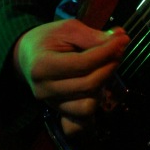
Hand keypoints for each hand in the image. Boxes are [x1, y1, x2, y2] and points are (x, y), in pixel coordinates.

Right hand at [13, 18, 129, 134]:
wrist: (27, 56)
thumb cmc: (48, 39)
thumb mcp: (68, 29)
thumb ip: (92, 36)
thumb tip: (120, 39)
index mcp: (42, 66)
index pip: (83, 64)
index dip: (107, 52)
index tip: (122, 40)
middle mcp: (44, 90)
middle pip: (88, 85)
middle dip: (109, 67)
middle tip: (119, 50)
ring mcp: (51, 104)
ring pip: (87, 106)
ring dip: (103, 86)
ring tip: (106, 68)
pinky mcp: (59, 112)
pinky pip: (81, 120)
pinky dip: (94, 107)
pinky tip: (100, 89)